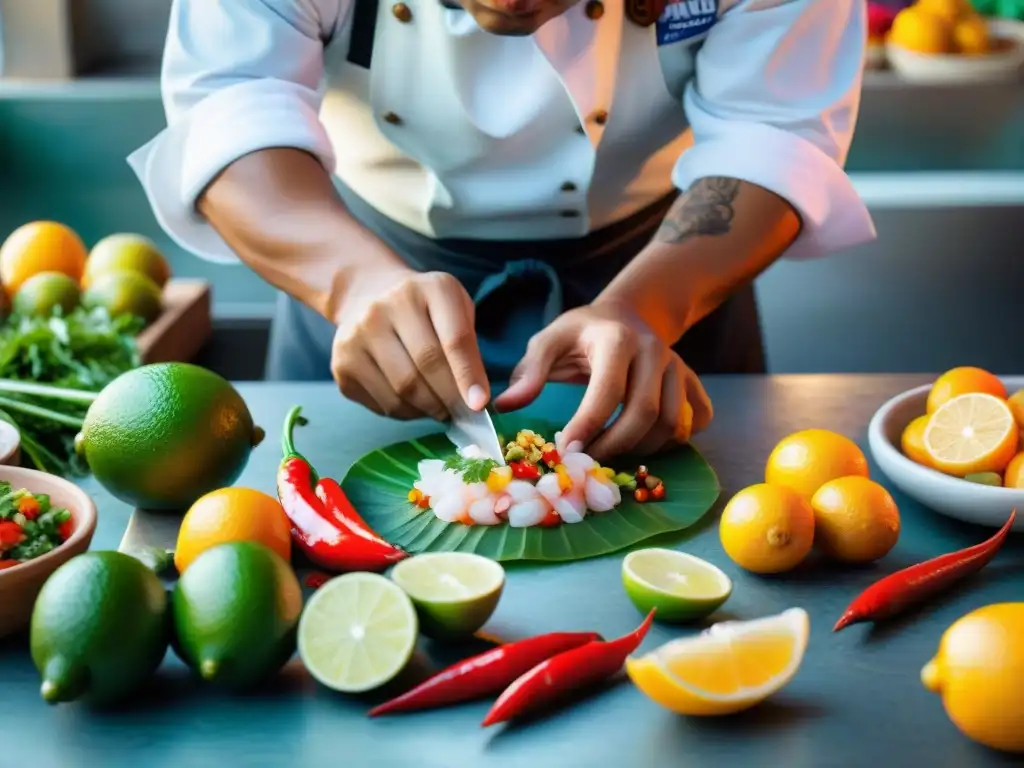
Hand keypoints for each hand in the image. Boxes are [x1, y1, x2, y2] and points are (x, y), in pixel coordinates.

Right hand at [332, 270, 489, 420]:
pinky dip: (406, 412)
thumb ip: (467, 346)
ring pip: (402, 392)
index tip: (480, 404)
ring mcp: (356, 336)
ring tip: (440, 408)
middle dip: (449, 398)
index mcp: (426, 289)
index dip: (468, 375)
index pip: (453, 339)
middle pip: (425, 367)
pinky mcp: (342, 364)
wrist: (369, 296)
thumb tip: (474, 399)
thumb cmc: (424, 309)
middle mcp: (384, 307)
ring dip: (428, 409)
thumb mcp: (454, 308)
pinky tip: (413, 403)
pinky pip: (382, 403)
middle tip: (462, 412)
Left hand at [493, 303, 712, 460]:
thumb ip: (529, 371)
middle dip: (615, 445)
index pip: (608, 390)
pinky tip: (647, 442)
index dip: (588, 425)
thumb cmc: (582, 333)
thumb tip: (504, 405)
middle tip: (588, 462)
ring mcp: (679, 368)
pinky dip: (676, 440)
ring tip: (612, 453)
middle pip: (645, 413)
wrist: (628, 315)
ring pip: (672, 423)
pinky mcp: (693, 382)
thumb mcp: (549, 340)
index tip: (567, 450)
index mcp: (618, 339)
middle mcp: (655, 352)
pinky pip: (696, 421)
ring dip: (643, 449)